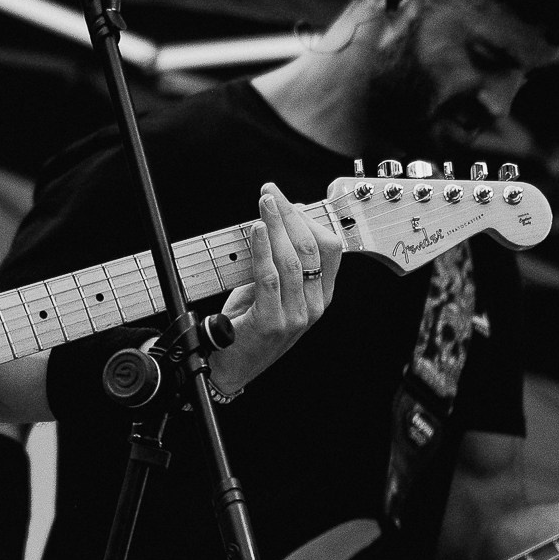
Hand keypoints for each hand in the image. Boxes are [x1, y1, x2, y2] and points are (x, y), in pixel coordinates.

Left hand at [211, 183, 341, 395]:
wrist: (229, 366)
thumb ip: (279, 258)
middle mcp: (315, 306)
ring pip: (293, 259)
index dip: (308, 218)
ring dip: (276, 225)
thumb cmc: (247, 324)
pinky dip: (262, 249)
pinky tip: (255, 229)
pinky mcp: (274, 321)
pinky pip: (270, 277)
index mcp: (321, 296)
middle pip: (311, 249)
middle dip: (290, 215)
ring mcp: (297, 316)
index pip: (329, 248)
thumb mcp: (270, 288)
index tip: (284, 197)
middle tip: (270, 193)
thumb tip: (284, 217)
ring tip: (263, 203)